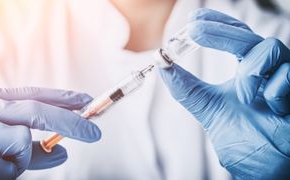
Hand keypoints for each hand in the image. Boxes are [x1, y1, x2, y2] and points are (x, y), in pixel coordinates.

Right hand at [0, 87, 100, 178]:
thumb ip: (31, 145)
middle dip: (69, 122)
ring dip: (16, 161)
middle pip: (37, 112)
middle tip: (94, 133)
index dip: (64, 98)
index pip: (35, 94)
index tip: (88, 102)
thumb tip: (64, 153)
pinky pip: (4, 171)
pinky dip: (1, 173)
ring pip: (20, 149)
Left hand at [160, 9, 289, 178]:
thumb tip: (162, 66)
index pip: (233, 37)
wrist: (267, 171)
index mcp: (247, 72)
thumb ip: (188, 89)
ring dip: (250, 72)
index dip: (217, 23)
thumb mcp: (209, 110)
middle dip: (220, 32)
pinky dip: (274, 90)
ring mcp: (285, 78)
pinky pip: (289, 74)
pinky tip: (271, 107)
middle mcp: (266, 71)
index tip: (194, 20)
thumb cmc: (245, 141)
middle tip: (195, 31)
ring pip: (270, 48)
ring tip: (244, 97)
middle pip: (247, 36)